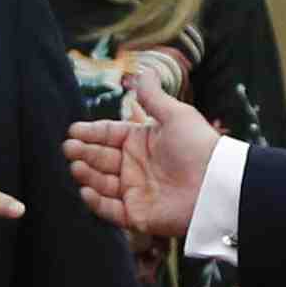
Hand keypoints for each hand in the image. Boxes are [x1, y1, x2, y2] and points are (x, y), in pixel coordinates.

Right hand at [65, 69, 218, 237]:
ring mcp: (135, 191)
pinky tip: (85, 190)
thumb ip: (154, 96)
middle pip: (101, 158)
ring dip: (87, 174)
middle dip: (83, 152)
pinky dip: (96, 202)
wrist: (216, 185)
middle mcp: (135, 166)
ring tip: (76, 165)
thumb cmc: (199, 147)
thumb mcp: (176, 115)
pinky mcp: (137, 215)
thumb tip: (143, 71)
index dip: (91, 132)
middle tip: (69, 147)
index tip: (73, 130)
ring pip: (101, 183)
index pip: (109, 134)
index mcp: (141, 141)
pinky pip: (110, 209)